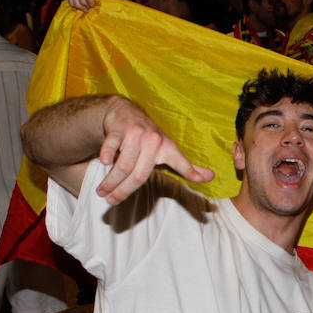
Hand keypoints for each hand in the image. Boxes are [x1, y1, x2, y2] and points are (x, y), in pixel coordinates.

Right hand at [96, 97, 213, 202]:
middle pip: (139, 174)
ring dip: (110, 181)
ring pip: (123, 164)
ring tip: (102, 191)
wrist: (126, 111)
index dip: (190, 170)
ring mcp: (136, 133)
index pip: (180, 162)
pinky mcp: (119, 128)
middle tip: (111, 201)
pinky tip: (103, 162)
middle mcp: (154, 140)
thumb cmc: (149, 139)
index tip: (203, 179)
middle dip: (124, 190)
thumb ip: (186, 167)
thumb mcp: (168, 151)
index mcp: (167, 148)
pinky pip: (112, 144)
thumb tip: (210, 177)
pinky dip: (107, 154)